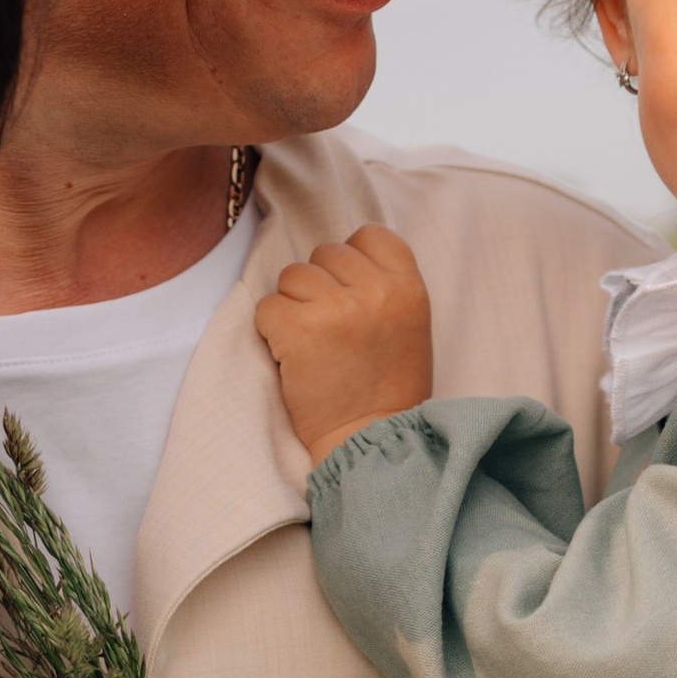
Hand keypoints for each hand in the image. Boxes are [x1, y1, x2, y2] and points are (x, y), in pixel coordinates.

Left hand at [256, 228, 433, 459]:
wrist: (369, 442)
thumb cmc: (387, 389)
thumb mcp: (408, 325)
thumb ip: (383, 285)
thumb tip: (339, 255)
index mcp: (408, 286)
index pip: (368, 235)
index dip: (351, 260)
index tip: (349, 294)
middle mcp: (375, 291)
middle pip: (325, 253)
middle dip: (320, 287)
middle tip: (331, 332)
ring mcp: (336, 308)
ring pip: (292, 276)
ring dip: (293, 307)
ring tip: (314, 346)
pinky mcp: (298, 330)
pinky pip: (267, 307)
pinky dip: (272, 332)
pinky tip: (293, 358)